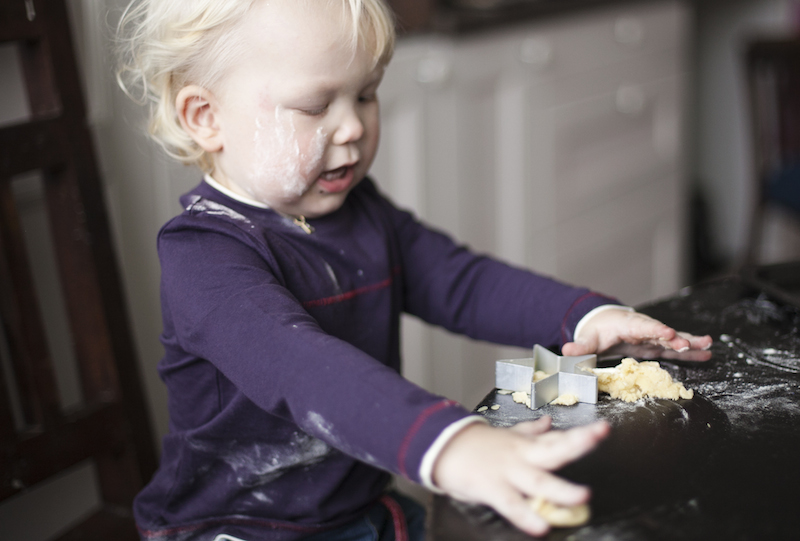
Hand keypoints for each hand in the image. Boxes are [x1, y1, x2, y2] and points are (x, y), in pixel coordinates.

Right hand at [432, 418, 609, 535]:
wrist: (443, 446)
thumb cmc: (478, 445)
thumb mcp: (507, 436)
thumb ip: (531, 432)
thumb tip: (549, 422)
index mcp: (527, 445)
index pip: (559, 438)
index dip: (582, 435)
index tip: (604, 429)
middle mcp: (522, 456)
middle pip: (554, 449)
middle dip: (578, 443)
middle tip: (598, 436)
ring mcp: (508, 472)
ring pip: (539, 480)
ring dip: (561, 489)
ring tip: (582, 496)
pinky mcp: (492, 488)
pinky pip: (512, 504)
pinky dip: (526, 515)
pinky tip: (541, 526)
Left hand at [562, 308, 711, 359]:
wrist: (605, 322)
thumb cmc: (598, 329)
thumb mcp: (588, 338)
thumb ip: (581, 346)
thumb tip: (567, 351)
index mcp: (628, 325)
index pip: (643, 327)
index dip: (656, 330)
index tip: (668, 334)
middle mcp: (644, 329)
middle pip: (662, 333)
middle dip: (677, 338)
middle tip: (690, 344)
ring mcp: (653, 337)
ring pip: (674, 339)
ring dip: (690, 343)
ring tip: (708, 345)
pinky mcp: (656, 345)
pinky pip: (675, 349)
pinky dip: (690, 351)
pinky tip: (706, 353)